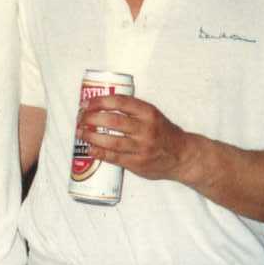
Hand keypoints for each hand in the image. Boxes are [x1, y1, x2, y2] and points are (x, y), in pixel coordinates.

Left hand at [76, 95, 195, 182]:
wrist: (183, 155)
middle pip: (112, 120)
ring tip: (81, 133)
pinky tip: (91, 149)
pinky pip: (114, 158)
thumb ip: (131, 110)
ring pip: (111, 141)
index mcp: (148, 112)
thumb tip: (100, 106)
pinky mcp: (138, 163)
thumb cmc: (163, 133)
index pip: (120, 102)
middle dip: (91, 118)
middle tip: (81, 118)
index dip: (99, 101)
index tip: (86, 103)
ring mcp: (142, 147)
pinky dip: (100, 153)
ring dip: (91, 136)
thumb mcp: (152, 115)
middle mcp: (146, 129)